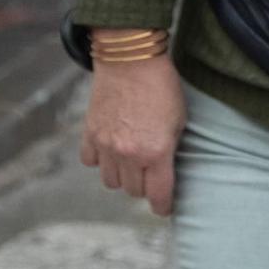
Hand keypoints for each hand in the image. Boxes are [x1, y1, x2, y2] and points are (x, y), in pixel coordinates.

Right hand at [79, 47, 184, 216]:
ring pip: (111, 181)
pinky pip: (91, 163)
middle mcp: (128, 155)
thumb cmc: (162, 87)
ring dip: (122, 176)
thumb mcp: (179, 120)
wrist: (131, 60)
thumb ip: (170, 149)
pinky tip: (111, 148)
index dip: (162, 206)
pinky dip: (100, 160)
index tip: (164, 208)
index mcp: (156, 152)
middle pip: (133, 190)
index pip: (157, 194)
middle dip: (144, 186)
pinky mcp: (89, 135)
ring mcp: (105, 146)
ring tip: (131, 161)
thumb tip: (167, 170)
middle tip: (150, 174)